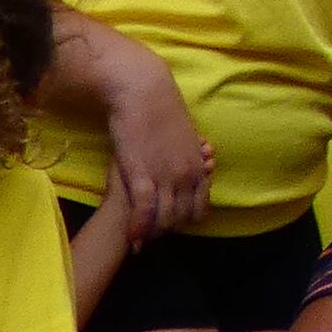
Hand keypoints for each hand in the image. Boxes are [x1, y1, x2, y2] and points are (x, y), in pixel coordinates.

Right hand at [94, 51, 207, 245]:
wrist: (145, 93)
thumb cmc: (162, 112)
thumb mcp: (186, 137)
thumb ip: (190, 156)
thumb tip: (195, 165)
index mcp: (199, 166)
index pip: (199, 207)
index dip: (185, 221)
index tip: (171, 225)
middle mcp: (188, 174)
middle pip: (181, 218)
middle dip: (166, 231)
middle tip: (150, 235)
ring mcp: (166, 176)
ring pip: (164, 219)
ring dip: (151, 233)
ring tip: (139, 239)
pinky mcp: (142, 174)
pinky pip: (143, 211)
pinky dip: (138, 228)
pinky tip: (131, 237)